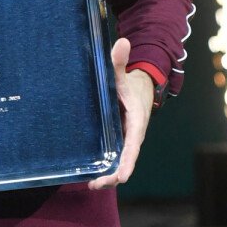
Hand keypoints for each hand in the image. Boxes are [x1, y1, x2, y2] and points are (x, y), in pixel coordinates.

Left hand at [88, 36, 154, 189]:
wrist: (138, 87)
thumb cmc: (130, 83)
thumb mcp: (122, 74)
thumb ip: (119, 62)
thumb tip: (123, 41)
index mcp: (136, 123)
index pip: (133, 146)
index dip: (127, 162)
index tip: (122, 177)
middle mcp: (131, 136)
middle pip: (125, 162)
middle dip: (113, 176)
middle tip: (96, 184)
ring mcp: (124, 141)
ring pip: (118, 164)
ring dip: (107, 176)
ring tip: (90, 184)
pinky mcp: (117, 142)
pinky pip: (112, 158)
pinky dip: (103, 168)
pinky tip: (89, 176)